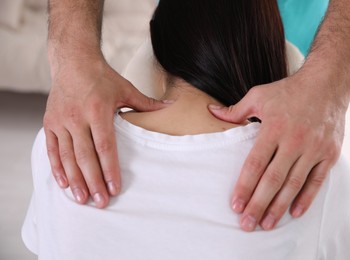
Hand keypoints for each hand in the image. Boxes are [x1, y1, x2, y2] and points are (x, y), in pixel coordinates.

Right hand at [44, 59, 167, 207]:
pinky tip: (64, 183)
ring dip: (75, 180)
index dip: (110, 169)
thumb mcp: (126, 88)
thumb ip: (147, 103)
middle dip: (93, 181)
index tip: (115, 188)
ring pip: (67, 156)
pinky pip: (52, 149)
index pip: (105, 146)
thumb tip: (171, 106)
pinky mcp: (50, 123)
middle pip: (85, 156)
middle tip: (101, 202)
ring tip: (83, 199)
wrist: (73, 61)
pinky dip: (57, 168)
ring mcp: (61, 121)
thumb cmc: (102, 77)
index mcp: (98, 111)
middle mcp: (77, 118)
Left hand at [209, 71, 346, 230]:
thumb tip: (210, 112)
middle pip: (273, 179)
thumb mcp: (258, 95)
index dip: (244, 186)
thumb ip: (235, 110)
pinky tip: (294, 212)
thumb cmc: (288, 90)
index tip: (235, 205)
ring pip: (294, 184)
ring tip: (267, 224)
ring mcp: (314, 148)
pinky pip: (317, 180)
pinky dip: (306, 198)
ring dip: (279, 207)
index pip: (255, 163)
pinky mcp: (329, 153)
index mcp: (273, 127)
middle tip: (247, 224)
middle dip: (258, 204)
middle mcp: (294, 140)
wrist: (327, 83)